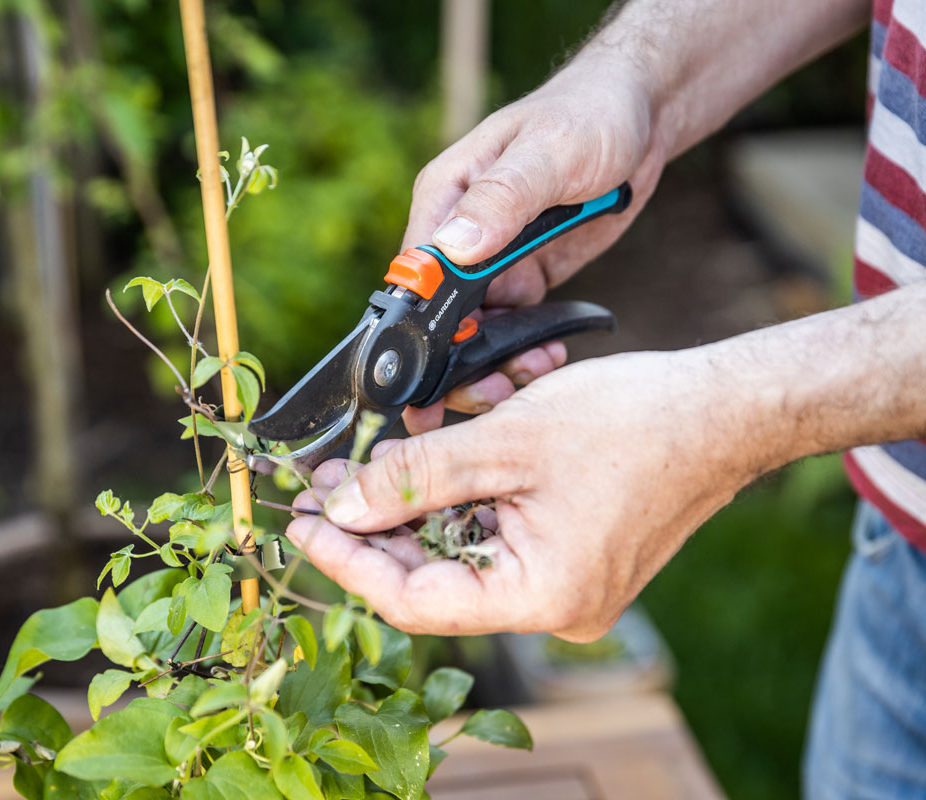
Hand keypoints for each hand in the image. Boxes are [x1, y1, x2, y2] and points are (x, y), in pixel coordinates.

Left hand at [286, 347, 751, 639]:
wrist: (724, 410)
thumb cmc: (635, 421)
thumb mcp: (503, 441)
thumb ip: (414, 478)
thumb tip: (341, 507)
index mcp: (542, 596)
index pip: (414, 601)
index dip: (347, 562)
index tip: (300, 524)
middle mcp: (553, 606)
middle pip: (433, 579)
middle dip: (372, 528)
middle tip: (320, 487)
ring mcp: (565, 585)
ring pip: (458, 555)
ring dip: (409, 510)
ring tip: (359, 468)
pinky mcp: (570, 557)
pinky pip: (493, 539)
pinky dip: (453, 503)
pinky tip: (419, 468)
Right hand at [401, 56, 666, 432]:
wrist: (641, 117)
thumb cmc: (589, 114)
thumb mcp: (549, 153)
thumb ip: (502, 199)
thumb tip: (452, 250)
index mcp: (444, 199)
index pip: (413, 276)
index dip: (420, 329)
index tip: (435, 373)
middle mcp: (457, 234)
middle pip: (437, 316)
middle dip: (457, 362)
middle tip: (491, 393)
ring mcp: (490, 260)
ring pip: (472, 332)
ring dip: (495, 362)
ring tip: (533, 371)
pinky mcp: (523, 275)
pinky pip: (510, 326)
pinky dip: (524, 350)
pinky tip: (550, 355)